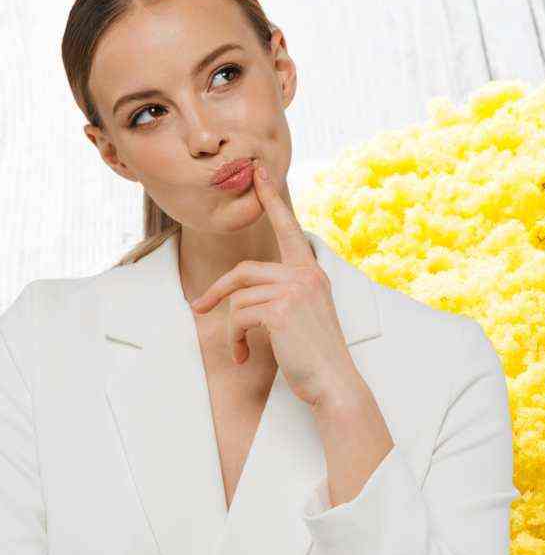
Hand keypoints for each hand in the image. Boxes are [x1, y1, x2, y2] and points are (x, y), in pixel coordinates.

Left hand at [188, 162, 359, 407]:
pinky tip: (243, 355)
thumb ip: (284, 295)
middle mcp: (306, 275)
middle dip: (218, 291)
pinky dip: (235, 338)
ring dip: (232, 327)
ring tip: (239, 348)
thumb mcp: (303, 316)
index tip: (259, 173)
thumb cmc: (317, 355)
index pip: (288, 229)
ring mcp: (295, 290)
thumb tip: (242, 296)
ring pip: (239, 297)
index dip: (271, 200)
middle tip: (200, 307)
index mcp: (313, 273)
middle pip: (245, 270)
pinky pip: (239, 316)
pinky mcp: (281, 309)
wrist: (334, 382)